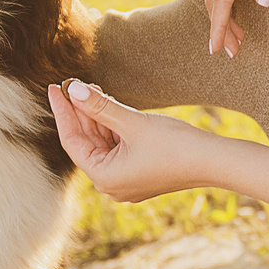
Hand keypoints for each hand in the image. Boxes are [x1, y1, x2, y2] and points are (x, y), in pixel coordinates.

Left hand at [47, 80, 223, 202]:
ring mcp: (126, 181)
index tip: (54, 87)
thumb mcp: (132, 122)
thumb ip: (99, 106)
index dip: (62, 111)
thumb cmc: (175, 145)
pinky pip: (117, 148)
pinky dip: (112, 128)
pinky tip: (109, 106)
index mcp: (104, 177)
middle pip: (86, 143)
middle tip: (72, 84)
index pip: (72, 140)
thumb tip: (72, 89)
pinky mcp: (139, 173)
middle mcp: (111, 184)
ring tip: (92, 90)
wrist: (214, 162)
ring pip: (102, 144)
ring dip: (96, 117)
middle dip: (80, 112)